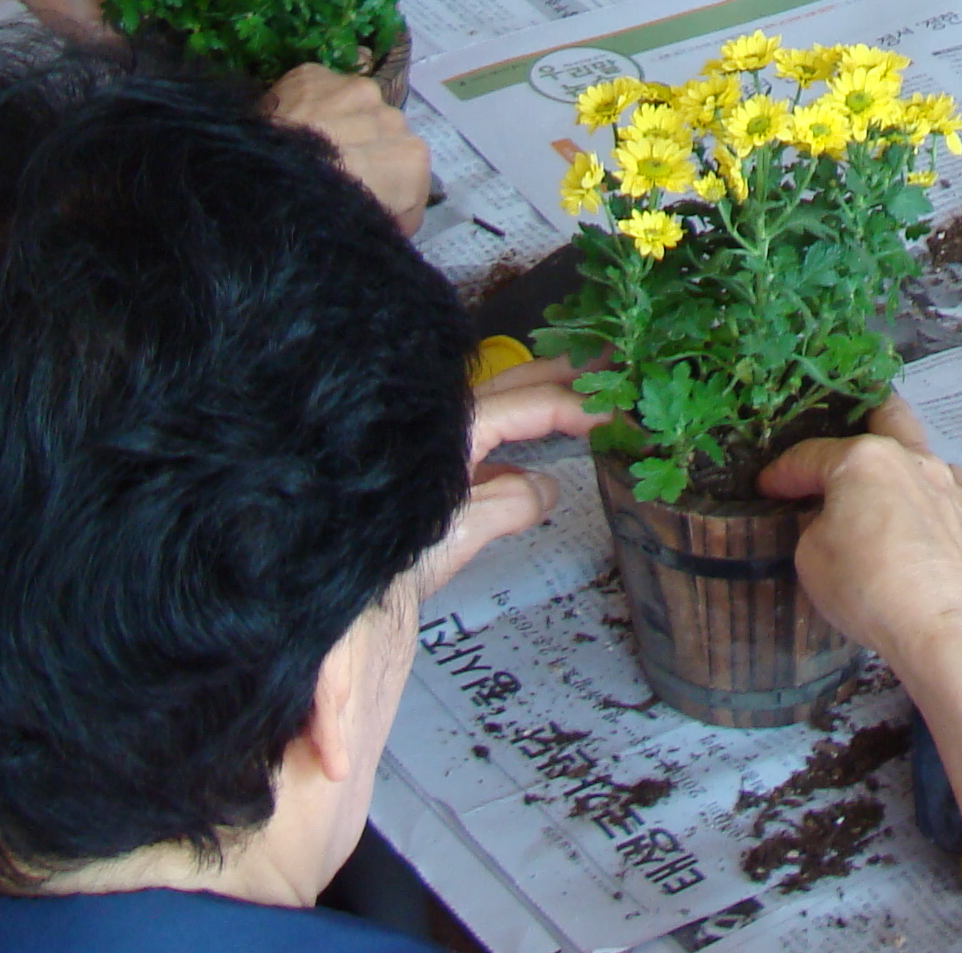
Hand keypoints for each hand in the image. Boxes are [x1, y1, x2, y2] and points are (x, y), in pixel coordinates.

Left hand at [265, 61, 431, 230]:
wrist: (247, 185)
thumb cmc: (313, 220)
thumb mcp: (364, 236)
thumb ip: (387, 219)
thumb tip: (387, 218)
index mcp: (410, 159)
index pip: (410, 180)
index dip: (388, 200)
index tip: (361, 213)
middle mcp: (390, 116)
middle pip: (383, 140)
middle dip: (365, 159)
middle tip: (331, 182)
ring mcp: (354, 89)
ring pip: (355, 110)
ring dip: (340, 127)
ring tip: (309, 153)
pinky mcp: (313, 73)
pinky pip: (320, 90)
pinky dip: (310, 106)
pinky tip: (293, 128)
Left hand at [406, 350, 601, 598]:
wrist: (346, 603)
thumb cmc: (388, 564)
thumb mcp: (452, 534)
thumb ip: (505, 506)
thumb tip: (547, 487)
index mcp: (454, 434)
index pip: (528, 407)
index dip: (576, 405)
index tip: (615, 409)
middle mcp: (448, 432)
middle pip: (514, 387)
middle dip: (562, 373)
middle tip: (608, 358)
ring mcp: (444, 453)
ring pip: (502, 411)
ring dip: (543, 401)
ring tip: (582, 393)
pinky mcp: (439, 481)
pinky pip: (488, 449)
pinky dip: (518, 445)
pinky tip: (535, 467)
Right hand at [764, 406, 961, 673]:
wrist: (945, 627)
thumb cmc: (867, 585)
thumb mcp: (811, 556)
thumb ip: (820, 525)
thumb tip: (837, 523)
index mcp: (869, 460)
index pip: (814, 455)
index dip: (785, 472)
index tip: (769, 486)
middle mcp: (921, 464)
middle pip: (895, 419)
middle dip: (871, 420)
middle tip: (853, 447)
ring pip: (938, 469)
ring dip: (914, 482)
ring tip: (899, 510)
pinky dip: (946, 531)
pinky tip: (937, 557)